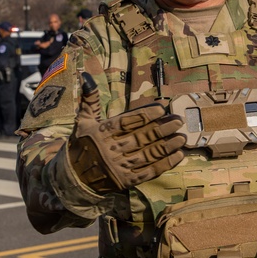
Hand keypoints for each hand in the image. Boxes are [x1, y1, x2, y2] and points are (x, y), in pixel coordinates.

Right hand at [67, 73, 185, 194]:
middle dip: (163, 128)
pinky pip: (150, 171)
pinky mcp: (127, 180)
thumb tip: (86, 77)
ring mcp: (121, 167)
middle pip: (142, 137)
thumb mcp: (83, 121)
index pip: (127, 122)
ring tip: (182, 137)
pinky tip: (178, 156)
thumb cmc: (81, 145)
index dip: (146, 114)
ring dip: (168, 146)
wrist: (74, 177)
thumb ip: (90, 99)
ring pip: (149, 154)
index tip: (162, 108)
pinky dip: (165, 164)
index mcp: (102, 132)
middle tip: (178, 120)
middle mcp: (112, 149)